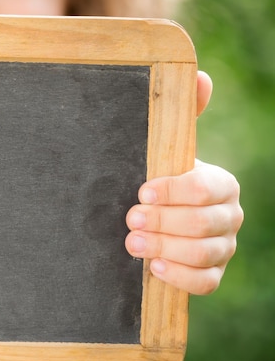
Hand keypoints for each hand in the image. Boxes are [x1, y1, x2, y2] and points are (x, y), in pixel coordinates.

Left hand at [124, 71, 243, 294]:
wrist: (155, 217)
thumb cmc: (159, 180)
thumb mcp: (167, 149)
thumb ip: (182, 116)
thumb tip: (201, 77)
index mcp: (221, 184)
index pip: (207, 188)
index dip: (174, 191)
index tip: (141, 191)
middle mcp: (229, 217)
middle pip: (204, 224)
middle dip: (164, 222)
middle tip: (130, 219)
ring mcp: (222, 248)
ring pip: (205, 253)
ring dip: (165, 248)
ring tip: (132, 243)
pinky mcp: (211, 274)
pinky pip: (205, 283)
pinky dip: (181, 277)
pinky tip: (154, 268)